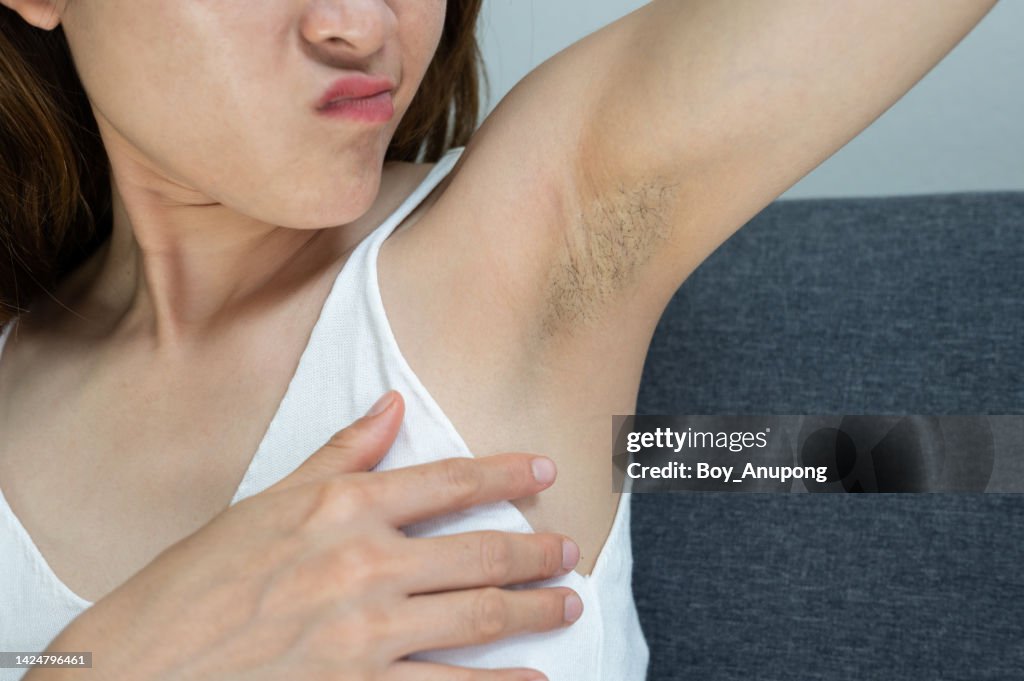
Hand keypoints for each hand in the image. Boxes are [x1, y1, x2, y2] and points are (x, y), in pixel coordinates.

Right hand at [30, 390, 578, 680]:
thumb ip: (339, 453)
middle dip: (536, 553)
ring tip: (565, 605)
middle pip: (479, 554)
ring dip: (533, 613)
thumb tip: (392, 406)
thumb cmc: (197, 582)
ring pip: (478, 620)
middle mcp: (364, 565)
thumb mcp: (266, 502)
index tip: (546, 473)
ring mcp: (365, 634)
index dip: (507, 475)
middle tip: (569, 551)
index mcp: (341, 508)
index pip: (448, 482)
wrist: (141, 667)